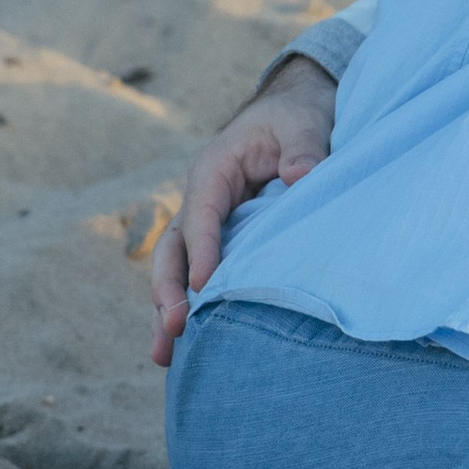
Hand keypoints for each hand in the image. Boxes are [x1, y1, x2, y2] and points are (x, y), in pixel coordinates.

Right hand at [148, 57, 339, 368]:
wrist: (297, 111)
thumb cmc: (297, 117)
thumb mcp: (304, 123)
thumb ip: (304, 147)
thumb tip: (301, 176)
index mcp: (214, 168)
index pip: (201, 214)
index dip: (201, 249)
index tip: (205, 285)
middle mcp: (201, 198)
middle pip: (173, 248)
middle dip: (168, 290)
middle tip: (173, 329)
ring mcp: (207, 222)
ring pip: (177, 269)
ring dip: (167, 310)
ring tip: (163, 357)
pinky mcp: (221, 240)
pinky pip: (199, 274)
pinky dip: (191, 307)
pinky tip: (188, 347)